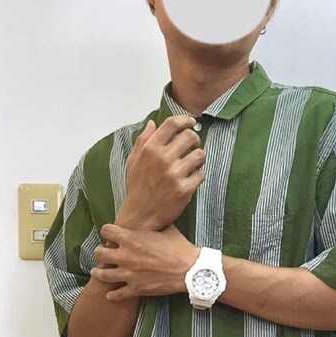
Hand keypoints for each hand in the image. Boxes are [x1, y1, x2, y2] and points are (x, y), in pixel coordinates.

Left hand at [92, 223, 199, 300]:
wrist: (189, 270)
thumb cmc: (179, 247)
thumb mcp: (165, 228)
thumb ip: (151, 226)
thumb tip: (151, 219)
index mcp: (130, 238)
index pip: (106, 230)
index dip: (107, 231)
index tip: (110, 234)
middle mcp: (125, 256)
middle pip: (99, 253)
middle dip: (100, 252)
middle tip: (104, 254)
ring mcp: (128, 274)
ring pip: (102, 275)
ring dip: (99, 273)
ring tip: (98, 272)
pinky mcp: (136, 289)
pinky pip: (117, 294)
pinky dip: (112, 294)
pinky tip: (110, 294)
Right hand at [122, 114, 205, 228]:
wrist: (140, 216)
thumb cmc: (137, 187)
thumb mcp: (133, 161)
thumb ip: (143, 140)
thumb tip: (152, 123)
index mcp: (150, 148)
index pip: (172, 124)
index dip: (185, 120)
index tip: (191, 122)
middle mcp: (163, 158)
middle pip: (190, 136)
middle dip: (195, 139)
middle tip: (193, 146)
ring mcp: (175, 174)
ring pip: (200, 154)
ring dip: (199, 157)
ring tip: (194, 163)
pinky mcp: (184, 189)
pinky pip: (201, 174)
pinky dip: (199, 175)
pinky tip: (192, 178)